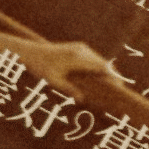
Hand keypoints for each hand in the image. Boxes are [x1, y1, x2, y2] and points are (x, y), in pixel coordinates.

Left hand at [0, 30, 115, 96]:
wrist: (28, 52)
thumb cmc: (39, 67)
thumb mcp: (52, 81)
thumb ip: (68, 89)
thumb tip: (82, 100)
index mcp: (77, 58)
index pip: (102, 67)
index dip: (113, 77)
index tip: (120, 87)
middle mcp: (81, 50)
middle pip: (104, 63)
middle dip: (112, 76)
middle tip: (120, 89)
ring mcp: (80, 48)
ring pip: (99, 60)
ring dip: (105, 71)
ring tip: (112, 85)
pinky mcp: (78, 48)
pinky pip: (93, 58)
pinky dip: (98, 67)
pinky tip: (100, 77)